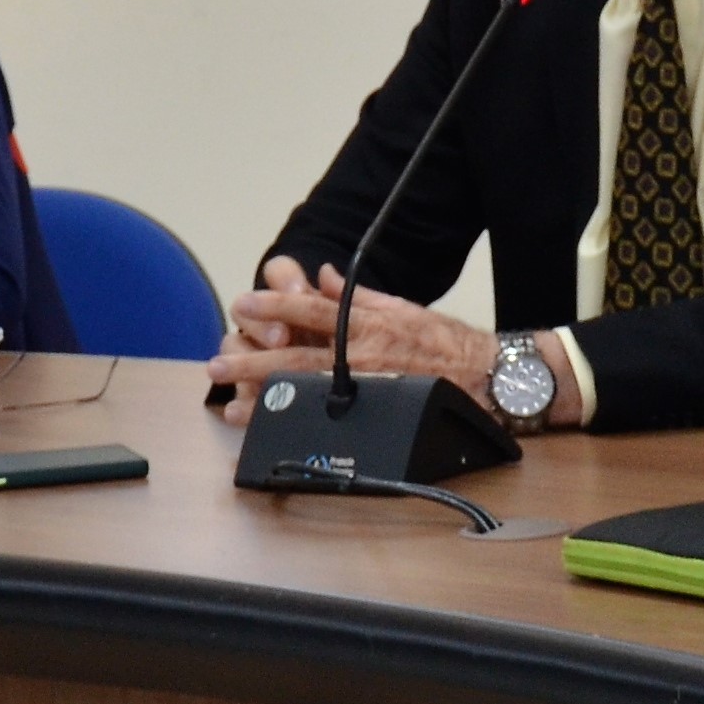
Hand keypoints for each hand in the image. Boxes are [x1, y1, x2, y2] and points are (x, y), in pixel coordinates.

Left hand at [211, 267, 490, 420]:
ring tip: (229, 404)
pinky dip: (294, 422)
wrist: (487, 380)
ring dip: (263, 400)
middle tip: (217, 362)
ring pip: (306, 394)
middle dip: (252, 360)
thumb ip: (358, 295)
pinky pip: (326, 419)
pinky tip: (268, 427)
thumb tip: (325, 276)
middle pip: (298, 358)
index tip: (243, 303)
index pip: (313, 311)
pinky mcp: (373, 416)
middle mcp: (364, 357)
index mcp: (369, 324)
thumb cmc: (448, 343)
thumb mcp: (403, 307)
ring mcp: (366, 390)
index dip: (275, 306)